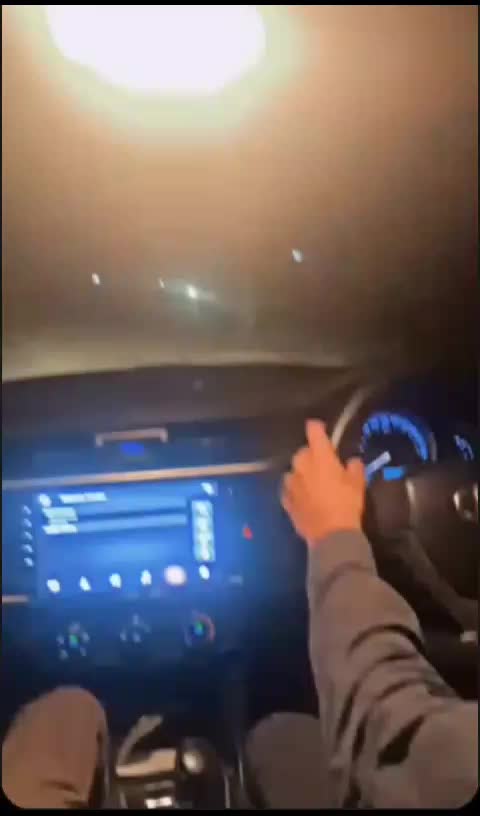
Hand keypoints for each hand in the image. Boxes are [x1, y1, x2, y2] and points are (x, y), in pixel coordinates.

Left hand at [282, 420, 365, 545]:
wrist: (331, 534)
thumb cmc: (347, 504)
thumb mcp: (358, 483)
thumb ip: (354, 467)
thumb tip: (352, 461)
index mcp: (319, 456)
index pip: (313, 431)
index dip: (317, 428)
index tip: (320, 429)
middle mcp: (301, 465)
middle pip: (303, 452)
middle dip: (312, 456)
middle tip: (324, 467)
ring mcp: (290, 482)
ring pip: (294, 471)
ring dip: (302, 474)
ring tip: (314, 485)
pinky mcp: (286, 500)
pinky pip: (289, 489)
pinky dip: (296, 490)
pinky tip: (305, 499)